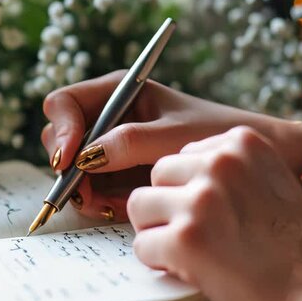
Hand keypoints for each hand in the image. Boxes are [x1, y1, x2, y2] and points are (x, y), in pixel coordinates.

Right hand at [41, 71, 301, 220]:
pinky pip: (89, 189)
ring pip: (71, 168)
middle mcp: (108, 118)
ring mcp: (109, 149)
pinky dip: (96, 201)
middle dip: (68, 165)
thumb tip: (86, 155)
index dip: (61, 128)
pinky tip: (116, 208)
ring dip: (81, 188)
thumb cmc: (215, 135)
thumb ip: (130, 141)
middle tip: (84, 190)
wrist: (241, 165)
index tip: (70, 157)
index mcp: (119, 92)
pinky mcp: (115, 176)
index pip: (65, 103)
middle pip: (59, 136)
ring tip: (107, 203)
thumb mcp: (173, 136)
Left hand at [128, 126, 301, 300]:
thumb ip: (226, 171)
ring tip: (192, 251)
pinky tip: (190, 269)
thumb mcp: (268, 182)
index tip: (212, 213)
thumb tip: (174, 178)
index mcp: (242, 142)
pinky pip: (141, 245)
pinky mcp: (186, 238)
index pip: (181, 155)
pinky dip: (158, 261)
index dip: (188, 189)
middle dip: (167, 206)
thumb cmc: (294, 248)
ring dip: (158, 231)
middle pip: (157, 175)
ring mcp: (202, 199)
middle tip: (196, 234)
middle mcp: (220, 162)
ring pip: (139, 205)